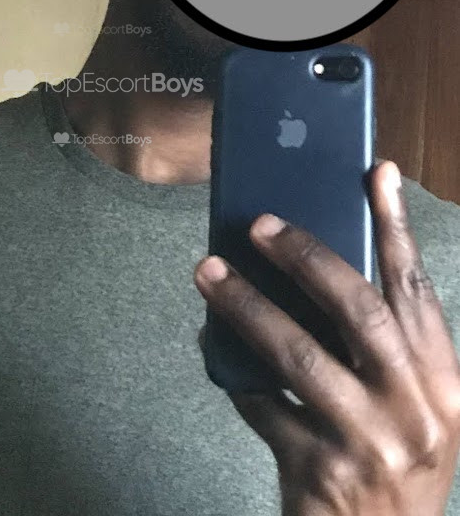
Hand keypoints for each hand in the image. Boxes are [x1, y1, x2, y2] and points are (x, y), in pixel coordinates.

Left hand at [193, 161, 459, 515]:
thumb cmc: (391, 460)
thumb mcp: (409, 403)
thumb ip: (380, 343)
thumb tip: (316, 261)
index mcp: (442, 382)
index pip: (415, 288)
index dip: (395, 227)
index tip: (377, 173)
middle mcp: (416, 409)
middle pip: (358, 309)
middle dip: (305, 257)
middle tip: (260, 225)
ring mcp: (369, 441)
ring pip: (297, 352)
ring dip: (245, 304)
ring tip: (207, 270)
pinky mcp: (319, 469)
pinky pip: (261, 402)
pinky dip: (230, 367)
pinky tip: (210, 341)